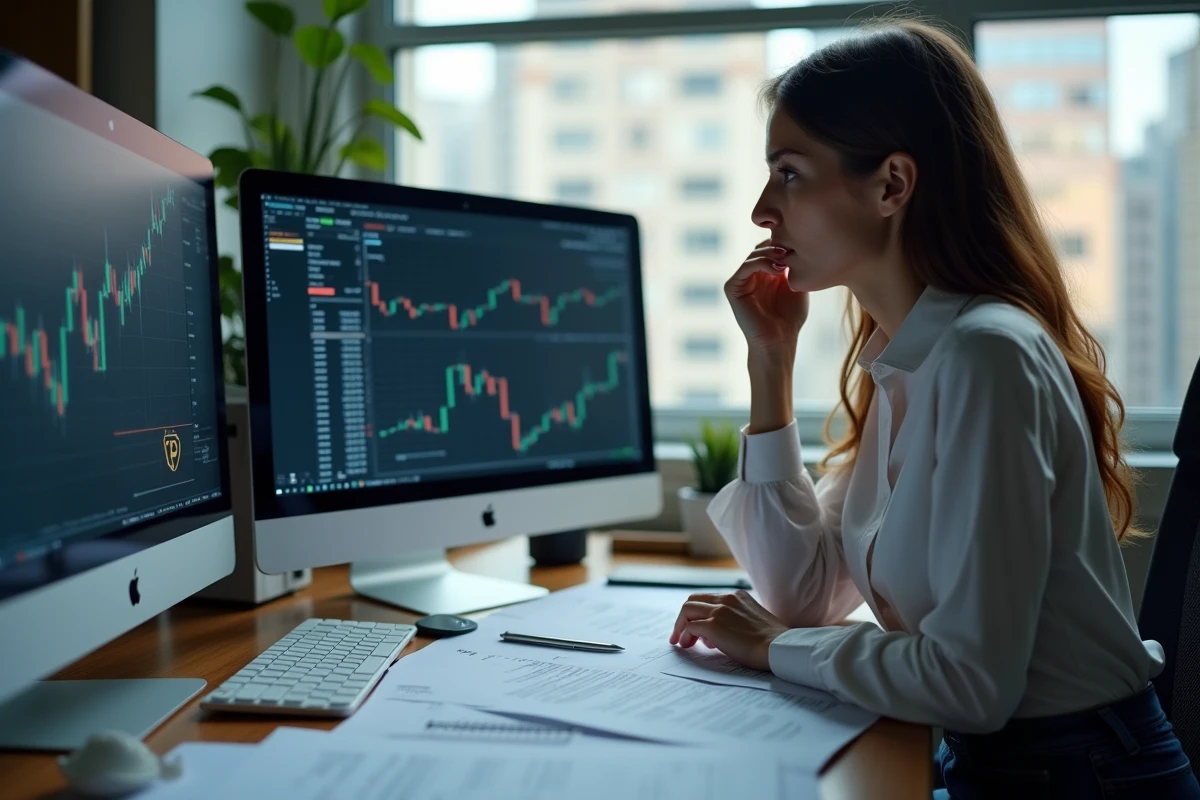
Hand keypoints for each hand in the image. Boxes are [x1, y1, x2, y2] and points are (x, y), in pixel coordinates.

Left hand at [668, 590, 789, 671]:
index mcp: (737, 596)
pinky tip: (688, 646)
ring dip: (681, 626)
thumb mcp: (752, 621)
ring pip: (687, 610)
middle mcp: (726, 599)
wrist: (779, 648)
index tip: (695, 628)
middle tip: (680, 635)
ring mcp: (719, 610)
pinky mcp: (713, 625)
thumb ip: (733, 621)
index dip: (698, 613)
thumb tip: (712, 635)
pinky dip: (685, 635)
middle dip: (683, 618)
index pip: (708, 598)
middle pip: (692, 600)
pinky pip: (690, 626)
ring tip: (682, 642)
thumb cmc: (771, 642)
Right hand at [725, 240, 809, 353]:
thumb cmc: (790, 319)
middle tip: (792, 250)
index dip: (784, 243)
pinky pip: (745, 267)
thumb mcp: (797, 286)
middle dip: (777, 246)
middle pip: (760, 248)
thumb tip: (794, 245)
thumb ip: (793, 266)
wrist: (779, 341)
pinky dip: (761, 263)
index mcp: (765, 274)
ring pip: (753, 255)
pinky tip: (778, 270)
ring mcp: (740, 281)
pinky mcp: (732, 288)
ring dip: (770, 253)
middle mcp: (751, 275)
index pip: (770, 248)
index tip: (801, 244)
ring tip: (786, 259)